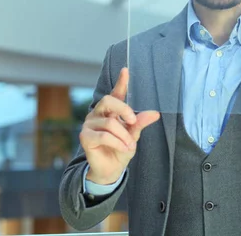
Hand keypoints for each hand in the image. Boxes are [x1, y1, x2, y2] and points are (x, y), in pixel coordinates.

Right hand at [80, 68, 159, 184]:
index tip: (126, 70)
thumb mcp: (134, 135)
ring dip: (123, 136)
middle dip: (123, 110)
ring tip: (129, 146)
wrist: (112, 169)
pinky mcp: (85, 136)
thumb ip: (140, 122)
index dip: (121, 82)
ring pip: (110, 123)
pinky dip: (117, 143)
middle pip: (108, 100)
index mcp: (111, 110)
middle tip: (133, 122)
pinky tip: (123, 149)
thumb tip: (155, 113)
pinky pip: (104, 136)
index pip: (116, 93)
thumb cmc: (121, 149)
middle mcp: (98, 113)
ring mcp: (89, 124)